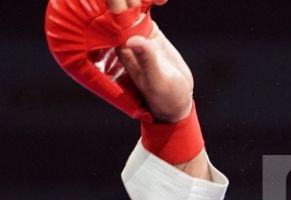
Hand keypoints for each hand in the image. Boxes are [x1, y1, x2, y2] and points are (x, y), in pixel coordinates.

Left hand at [114, 7, 192, 123]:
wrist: (178, 99)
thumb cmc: (165, 96)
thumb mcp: (156, 79)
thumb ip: (146, 59)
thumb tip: (132, 39)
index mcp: (123, 52)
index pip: (112, 26)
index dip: (115, 11)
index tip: (122, 1)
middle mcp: (127, 42)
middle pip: (119, 16)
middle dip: (123, 4)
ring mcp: (138, 36)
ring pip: (130, 13)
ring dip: (134, 2)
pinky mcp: (150, 33)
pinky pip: (144, 14)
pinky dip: (147, 5)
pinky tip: (156, 0)